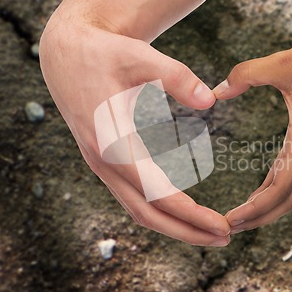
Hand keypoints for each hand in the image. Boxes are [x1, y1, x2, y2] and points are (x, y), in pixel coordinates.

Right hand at [39, 5, 230, 245]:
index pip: (156, 192)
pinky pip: (133, 196)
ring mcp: (102, 164)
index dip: (190, 214)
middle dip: (186, 231)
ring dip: (174, 225)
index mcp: (111, 142)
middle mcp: (104, 161)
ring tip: (209, 231)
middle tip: (226, 238)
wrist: (65, 53)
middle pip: (147, 213)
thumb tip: (211, 101)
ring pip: (139, 209)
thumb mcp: (139, 56)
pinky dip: (159, 210)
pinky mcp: (105, 160)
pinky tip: (182, 210)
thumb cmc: (104, 53)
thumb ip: (175, 76)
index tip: (222, 226)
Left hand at [213, 32, 291, 232]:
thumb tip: (215, 92)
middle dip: (258, 218)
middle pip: (286, 199)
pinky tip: (256, 195)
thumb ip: (246, 74)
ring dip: (266, 207)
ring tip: (238, 218)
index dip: (255, 209)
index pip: (280, 188)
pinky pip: (290, 174)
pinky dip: (272, 190)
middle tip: (227, 229)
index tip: (230, 220)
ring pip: (290, 191)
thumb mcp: (281, 62)